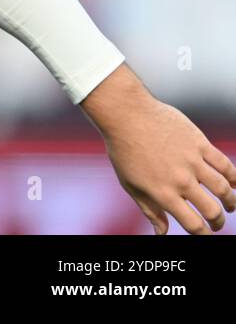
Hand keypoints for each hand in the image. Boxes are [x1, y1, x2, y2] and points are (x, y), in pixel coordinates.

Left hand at [80, 64, 235, 234]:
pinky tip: (234, 184)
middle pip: (211, 210)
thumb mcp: (130, 184)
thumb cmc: (123, 150)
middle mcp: (180, 180)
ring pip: (223, 188)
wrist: (126, 114)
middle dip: (217, 221)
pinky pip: (224, 164)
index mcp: (162, 193)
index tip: (206, 235)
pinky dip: (234, 177)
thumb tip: (162, 233)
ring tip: (229, 206)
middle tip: (217, 223)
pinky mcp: (199, 143)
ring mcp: (192, 161)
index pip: (193, 224)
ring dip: (230, 201)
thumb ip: (149, 210)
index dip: (204, 234)